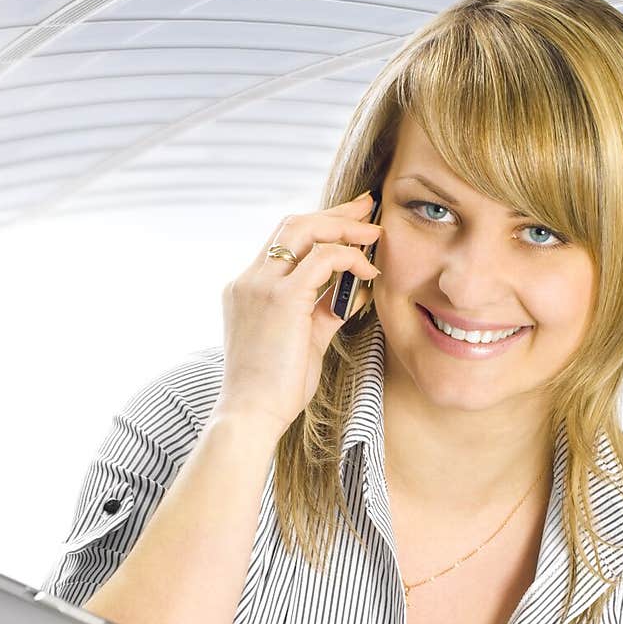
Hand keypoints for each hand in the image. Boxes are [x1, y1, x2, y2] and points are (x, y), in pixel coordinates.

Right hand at [216, 191, 381, 441]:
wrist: (251, 415)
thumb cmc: (275, 390)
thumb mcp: (303, 342)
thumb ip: (323, 313)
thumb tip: (352, 294)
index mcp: (248, 289)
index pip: (284, 241)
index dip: (319, 225)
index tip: (350, 218)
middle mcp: (249, 280)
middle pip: (293, 224)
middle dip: (334, 213)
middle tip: (368, 207)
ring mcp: (261, 286)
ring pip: (304, 229)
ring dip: (344, 227)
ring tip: (375, 234)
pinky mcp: (281, 299)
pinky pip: (321, 259)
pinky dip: (349, 257)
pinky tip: (369, 269)